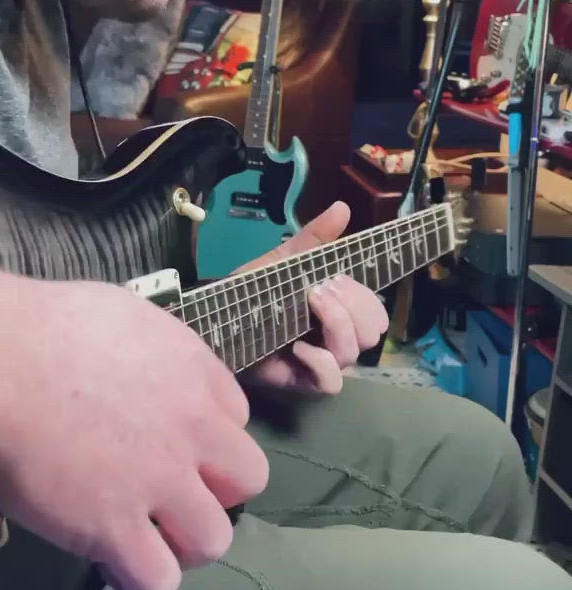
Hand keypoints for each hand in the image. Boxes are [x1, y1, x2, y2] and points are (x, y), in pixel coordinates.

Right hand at [0, 268, 268, 589]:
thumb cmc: (40, 327)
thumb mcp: (124, 316)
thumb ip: (155, 354)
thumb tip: (148, 374)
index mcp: (194, 375)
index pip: (238, 421)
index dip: (203, 439)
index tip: (167, 443)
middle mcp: (191, 431)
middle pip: (246, 481)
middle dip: (211, 491)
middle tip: (163, 493)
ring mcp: (158, 483)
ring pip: (213, 540)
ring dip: (181, 543)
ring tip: (141, 535)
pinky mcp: (114, 528)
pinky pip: (158, 580)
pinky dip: (138, 578)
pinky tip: (109, 560)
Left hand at [235, 202, 388, 393]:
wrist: (216, 317)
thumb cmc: (253, 291)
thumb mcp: (284, 261)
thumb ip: (314, 238)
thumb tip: (343, 207)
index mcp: (338, 310)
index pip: (374, 310)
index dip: (362, 296)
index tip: (333, 278)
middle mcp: (336, 338)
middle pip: (371, 332)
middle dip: (351, 308)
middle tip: (317, 292)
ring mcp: (321, 362)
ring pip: (354, 353)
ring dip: (336, 325)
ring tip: (308, 306)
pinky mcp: (302, 382)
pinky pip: (331, 382)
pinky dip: (320, 363)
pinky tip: (298, 348)